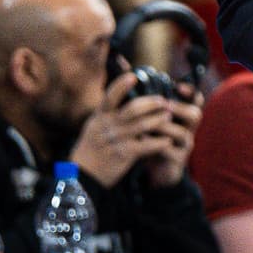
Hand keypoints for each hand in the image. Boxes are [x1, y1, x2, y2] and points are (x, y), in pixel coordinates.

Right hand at [69, 73, 180, 187]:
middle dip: (151, 103)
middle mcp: (107, 127)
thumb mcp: (94, 125)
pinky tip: (167, 140)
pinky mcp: (124, 155)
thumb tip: (121, 91)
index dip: (121, 85)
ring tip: (168, 117)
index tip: (133, 77)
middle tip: (163, 101)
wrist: (83, 175)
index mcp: (100, 117)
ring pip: (142, 126)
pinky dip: (158, 142)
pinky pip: (146, 146)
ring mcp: (116, 141)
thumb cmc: (92, 147)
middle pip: (132, 109)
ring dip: (158, 120)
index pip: (109, 97)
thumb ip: (107, 111)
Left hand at [142, 83, 201, 187]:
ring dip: (165, 127)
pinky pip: (171, 151)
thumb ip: (151, 106)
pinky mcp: (178, 160)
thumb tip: (137, 81)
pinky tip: (143, 140)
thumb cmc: (153, 140)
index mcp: (184, 117)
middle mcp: (188, 129)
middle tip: (165, 105)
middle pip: (195, 114)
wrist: (156, 171)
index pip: (196, 100)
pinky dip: (157, 144)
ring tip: (149, 124)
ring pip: (183, 133)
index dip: (191, 92)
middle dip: (180, 108)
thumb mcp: (154, 122)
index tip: (178, 86)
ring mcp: (185, 145)